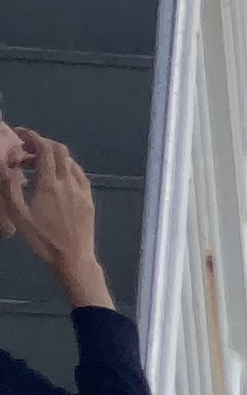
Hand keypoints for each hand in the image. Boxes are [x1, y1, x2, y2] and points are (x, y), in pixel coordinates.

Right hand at [0, 133, 109, 305]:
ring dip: (54, 156)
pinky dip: (67, 168)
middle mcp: (69, 183)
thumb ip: (10, 189)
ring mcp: (82, 191)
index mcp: (50, 185)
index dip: (32, 137)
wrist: (75, 260)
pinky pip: (79, 175)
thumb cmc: (44, 241)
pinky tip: (58, 177)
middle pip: (59, 150)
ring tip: (39, 165)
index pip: (44, 149)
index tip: (21, 134)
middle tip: (28, 150)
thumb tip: (6, 167)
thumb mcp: (20, 216)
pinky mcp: (89, 200)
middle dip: (42, 144)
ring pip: (70, 162)